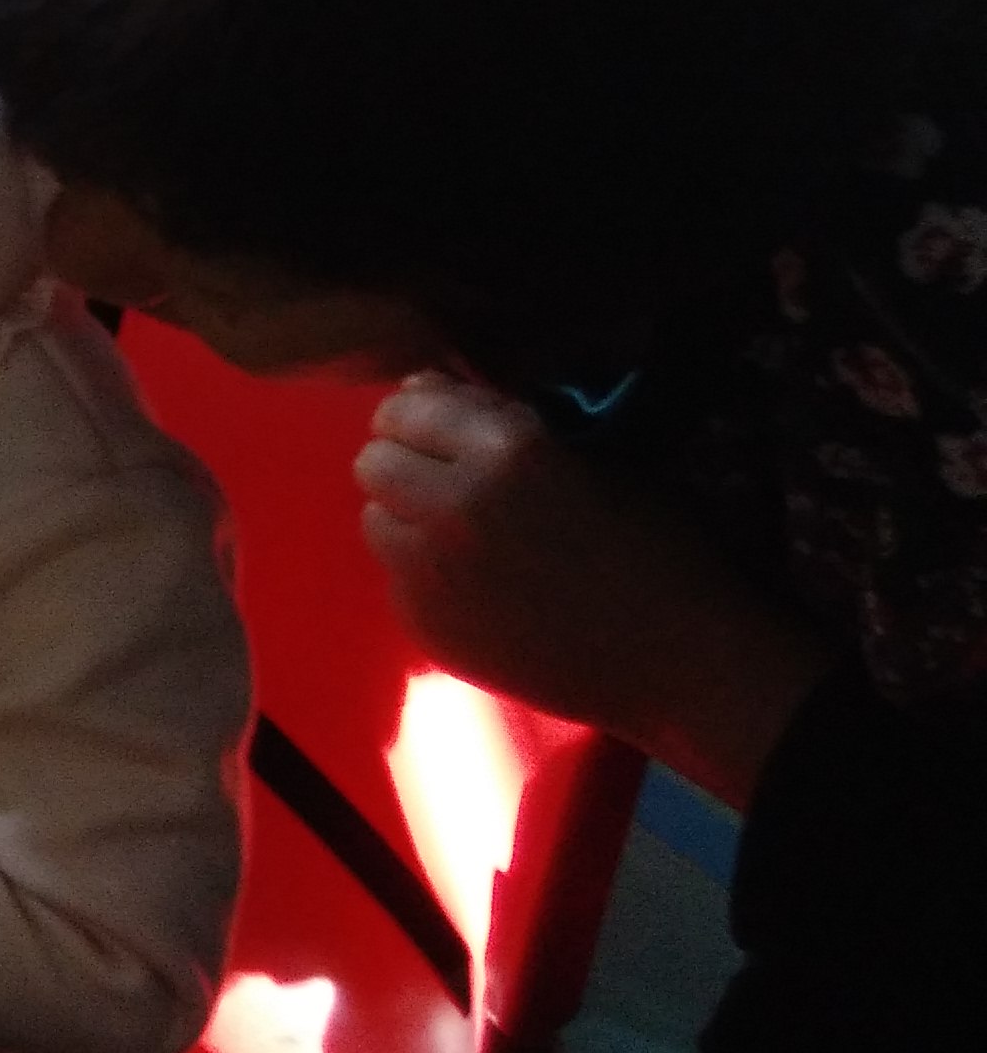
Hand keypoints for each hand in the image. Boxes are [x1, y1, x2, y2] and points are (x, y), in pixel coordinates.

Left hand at [356, 374, 828, 801]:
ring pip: (373, 519)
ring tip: (467, 536)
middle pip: (372, 461)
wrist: (680, 663)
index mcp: (504, 450)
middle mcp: (451, 505)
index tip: (445, 429)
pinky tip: (480, 588)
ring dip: (407, 518)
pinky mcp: (422, 626)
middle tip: (451, 481)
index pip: (407, 407)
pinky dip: (423, 575)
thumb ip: (499, 419)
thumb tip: (423, 389)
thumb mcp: (591, 456)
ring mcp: (428, 572)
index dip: (424, 415)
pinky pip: (395, 579)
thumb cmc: (656, 547)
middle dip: (406, 463)